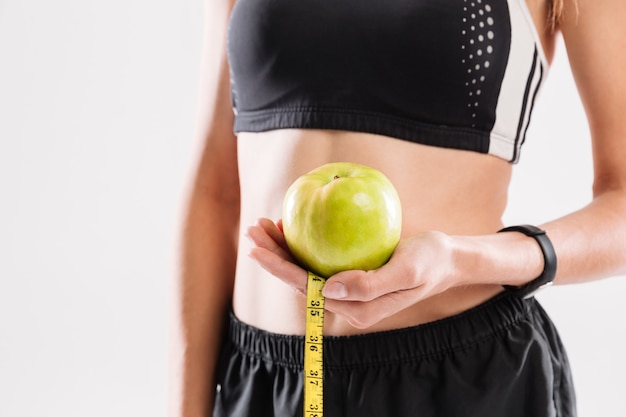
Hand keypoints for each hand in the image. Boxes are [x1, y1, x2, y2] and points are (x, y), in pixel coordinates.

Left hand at [246, 218, 459, 328]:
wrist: (445, 260)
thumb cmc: (429, 262)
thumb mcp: (406, 271)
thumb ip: (370, 286)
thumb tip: (329, 288)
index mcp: (356, 309)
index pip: (308, 289)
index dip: (280, 269)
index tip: (258, 248)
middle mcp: (347, 304)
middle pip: (299, 281)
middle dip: (273, 257)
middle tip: (254, 228)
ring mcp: (347, 292)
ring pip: (304, 271)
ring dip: (282, 250)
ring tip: (263, 225)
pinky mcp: (350, 277)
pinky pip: (318, 263)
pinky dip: (301, 246)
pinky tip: (290, 227)